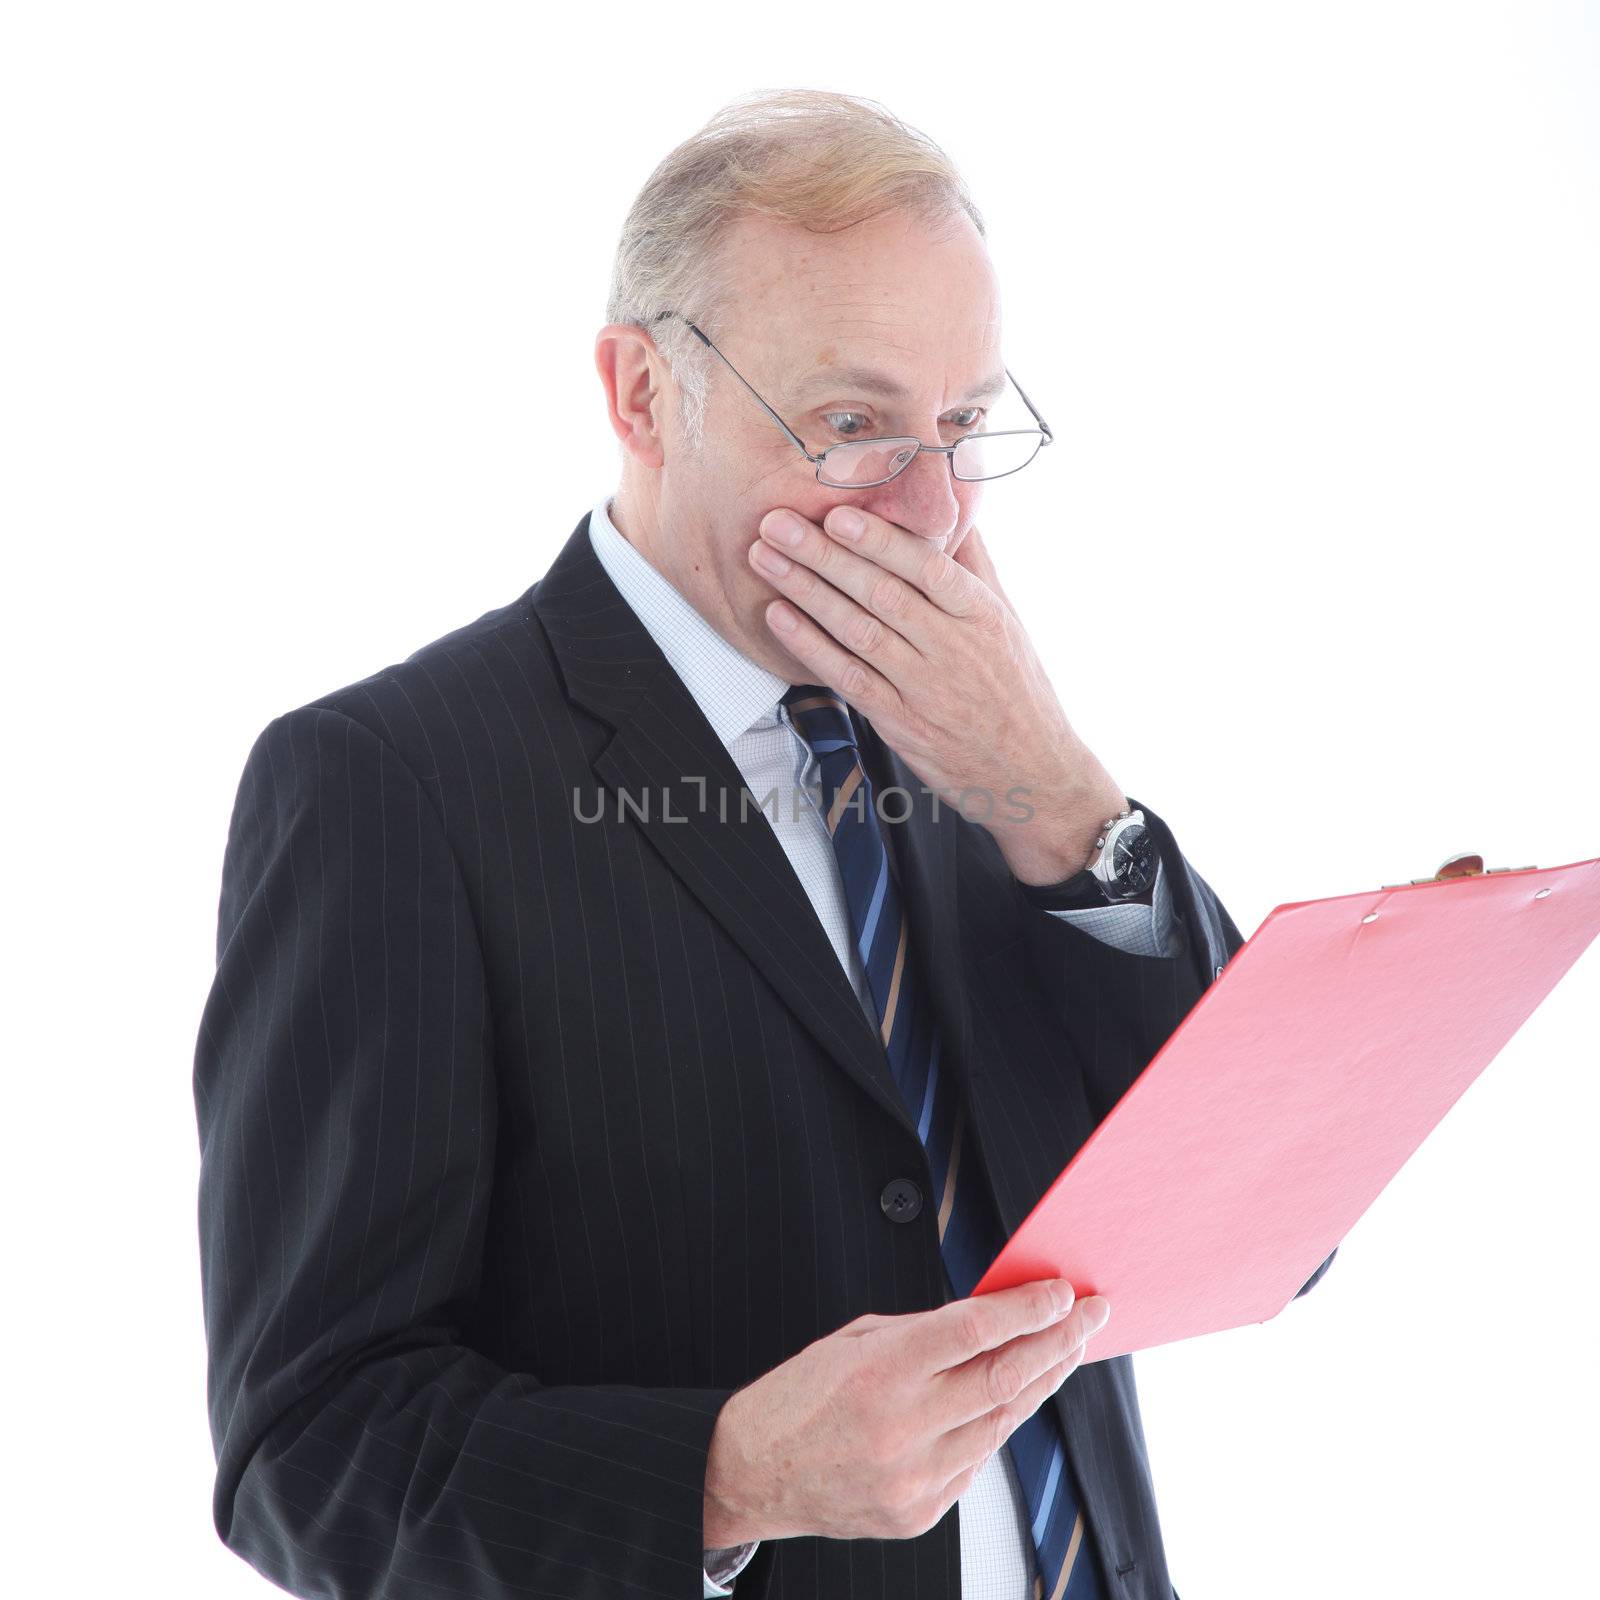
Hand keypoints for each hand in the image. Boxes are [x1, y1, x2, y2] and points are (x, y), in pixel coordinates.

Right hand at [702, 1278, 1111, 1545]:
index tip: (1062, 1293)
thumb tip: (991, 1319)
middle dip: (1058, 1342)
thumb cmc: (799, 1397)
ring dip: (1041, 1383)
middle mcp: (902, 1426)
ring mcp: (914, 1476)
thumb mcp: (855, 1339)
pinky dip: (995, 1427)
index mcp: (881, 1370)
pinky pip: (976, 1463)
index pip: (976, 1331)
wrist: (752, 1472)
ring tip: (1065, 1353)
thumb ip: (925, 1332)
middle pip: (1005, 1378)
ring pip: (1002, 1423)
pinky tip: (1007, 1401)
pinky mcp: (920, 1512)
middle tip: (1090, 1316)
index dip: (1028, 1309)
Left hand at [748, 507, 1126, 883]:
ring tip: (766, 559)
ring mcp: (924, 689)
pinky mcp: (900, 724)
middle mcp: (953, 649)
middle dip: (823, 554)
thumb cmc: (1016, 692)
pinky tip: (780, 617)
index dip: (879, 539)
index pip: (926, 567)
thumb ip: (974, 566)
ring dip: (806, 591)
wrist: (1032, 774)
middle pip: (881, 593)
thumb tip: (954, 509)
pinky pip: (848, 678)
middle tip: (778, 522)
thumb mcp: (1008, 621)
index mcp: (981, 616)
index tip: (837, 512)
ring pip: (857, 631)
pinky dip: (810, 645)